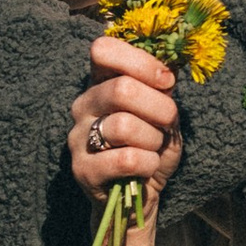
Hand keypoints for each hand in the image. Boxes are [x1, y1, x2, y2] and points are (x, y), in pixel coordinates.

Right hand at [71, 37, 179, 195]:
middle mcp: (83, 105)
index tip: (166, 80)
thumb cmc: (151, 146)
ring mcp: (78, 138)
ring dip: (153, 139)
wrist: (140, 195)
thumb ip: (162, 87)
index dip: (140, 61)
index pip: (102, 49)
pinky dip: (149, 164)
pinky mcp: (83, 170)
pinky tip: (146, 168)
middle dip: (160, 107)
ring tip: (153, 148)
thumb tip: (168, 70)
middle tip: (167, 122)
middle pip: (122, 89)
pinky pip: (126, 159)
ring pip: (124, 125)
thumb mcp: (162, 112)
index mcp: (100, 83)